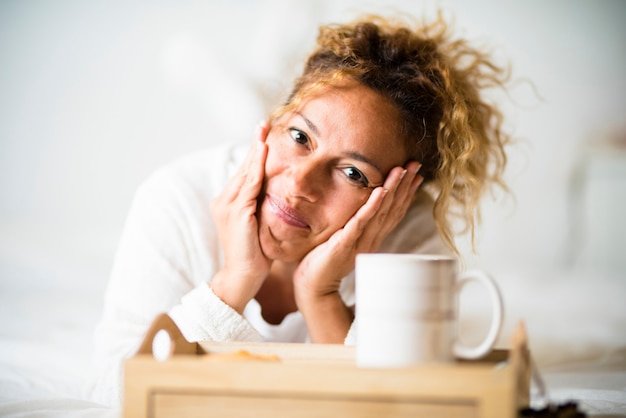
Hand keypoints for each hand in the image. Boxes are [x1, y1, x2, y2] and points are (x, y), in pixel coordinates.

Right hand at [209, 121, 270, 312]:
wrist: (242, 276)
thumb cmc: (253, 254)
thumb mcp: (258, 225)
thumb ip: (260, 207)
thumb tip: (274, 193)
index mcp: (229, 202)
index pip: (245, 173)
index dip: (254, 153)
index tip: (264, 134)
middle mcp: (224, 200)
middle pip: (243, 167)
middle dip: (255, 144)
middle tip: (264, 122)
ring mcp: (229, 206)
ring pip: (246, 172)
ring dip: (256, 150)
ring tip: (264, 130)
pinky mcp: (237, 212)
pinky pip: (249, 185)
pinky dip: (256, 167)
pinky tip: (262, 152)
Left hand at [293, 161, 422, 341]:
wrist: (313, 287)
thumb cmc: (325, 261)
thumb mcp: (345, 239)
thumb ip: (356, 225)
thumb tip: (361, 209)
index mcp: (372, 237)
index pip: (394, 212)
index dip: (406, 193)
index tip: (416, 175)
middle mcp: (371, 239)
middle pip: (392, 209)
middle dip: (404, 185)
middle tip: (415, 164)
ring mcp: (360, 242)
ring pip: (381, 212)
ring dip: (393, 190)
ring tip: (401, 171)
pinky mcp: (344, 244)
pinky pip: (360, 222)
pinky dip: (372, 206)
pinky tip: (380, 191)